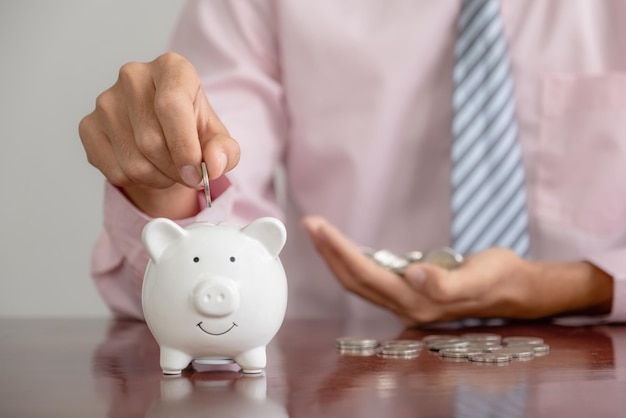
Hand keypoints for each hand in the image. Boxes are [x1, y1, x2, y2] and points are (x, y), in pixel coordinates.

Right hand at [79, 52, 239, 217]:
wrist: (164, 135)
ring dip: (159, 179)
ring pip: (134, 162)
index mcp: (171, 68)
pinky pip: (115, 171)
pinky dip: (136, 182)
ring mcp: (106, 100)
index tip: (196, 174)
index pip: (171, 106)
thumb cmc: (193, 131)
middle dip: (176, 171)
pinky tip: (146, 168)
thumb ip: (224, 151)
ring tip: (169, 170)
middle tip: (189, 177)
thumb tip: (214, 165)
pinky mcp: (88, 125)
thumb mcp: (217, 139)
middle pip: (151, 141)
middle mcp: (134, 76)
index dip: (185, 148)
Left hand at [302, 216, 612, 324]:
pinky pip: (370, 278)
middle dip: (328, 252)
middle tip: (310, 224)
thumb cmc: (498, 278)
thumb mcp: (479, 277)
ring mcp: (405, 301)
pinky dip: (352, 261)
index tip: (319, 227)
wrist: (514, 289)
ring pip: (359, 280)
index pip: (364, 274)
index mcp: (416, 302)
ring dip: (336, 257)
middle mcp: (404, 305)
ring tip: (320, 232)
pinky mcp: (409, 292)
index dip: (338, 251)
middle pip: (353, 279)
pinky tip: (346, 248)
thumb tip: (413, 275)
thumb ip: (446, 283)